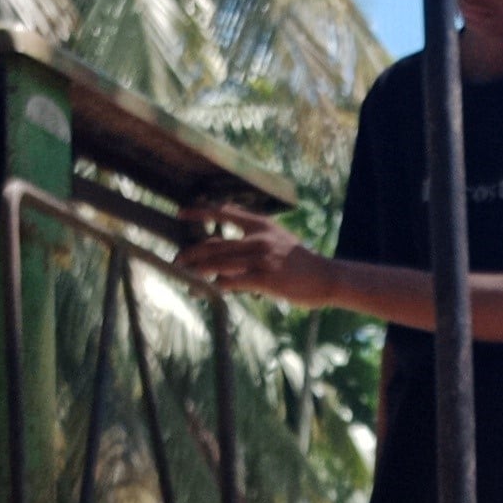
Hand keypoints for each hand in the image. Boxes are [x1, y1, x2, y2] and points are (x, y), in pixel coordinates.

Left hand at [176, 204, 337, 305]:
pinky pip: (231, 281)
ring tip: (185, 275)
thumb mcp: (279, 237)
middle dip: (192, 252)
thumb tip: (229, 234)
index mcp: (261, 224)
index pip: (224, 212)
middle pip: (215, 243)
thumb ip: (254, 234)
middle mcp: (258, 238)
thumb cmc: (301, 261)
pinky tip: (206, 290)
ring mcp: (260, 258)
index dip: (200, 211)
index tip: (181, 213)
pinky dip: (215, 286)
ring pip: (218, 263)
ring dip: (198, 270)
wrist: (326, 276)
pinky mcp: (263, 278)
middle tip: (177, 258)